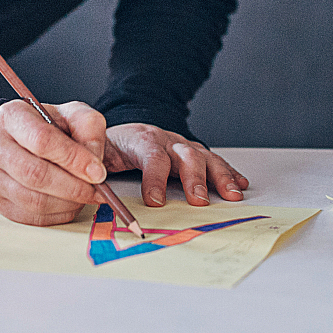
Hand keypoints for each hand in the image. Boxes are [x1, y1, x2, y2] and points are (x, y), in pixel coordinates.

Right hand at [0, 98, 108, 226]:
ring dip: (67, 203)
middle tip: (96, 189)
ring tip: (85, 195)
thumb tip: (93, 166)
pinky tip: (70, 203)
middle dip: (72, 186)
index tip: (97, 171)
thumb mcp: (76, 115)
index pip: (41, 140)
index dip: (73, 158)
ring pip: (33, 200)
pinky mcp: (0, 202)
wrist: (34, 141)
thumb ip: (90, 131)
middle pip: (34, 174)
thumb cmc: (54, 127)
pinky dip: (58, 215)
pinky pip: (31, 218)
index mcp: (12, 116)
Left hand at [104, 124, 247, 206]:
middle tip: (198, 201)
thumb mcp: (98, 152)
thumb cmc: (109, 146)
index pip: (151, 155)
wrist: (123, 130)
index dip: (154, 177)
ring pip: (204, 156)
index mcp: (140, 139)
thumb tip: (93, 186)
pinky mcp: (192, 153)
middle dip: (193, 178)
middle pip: (184, 154)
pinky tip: (240, 184)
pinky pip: (214, 160)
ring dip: (219, 176)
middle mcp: (165, 139)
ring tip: (231, 195)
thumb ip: (96, 166)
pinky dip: (228, 172)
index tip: (155, 201)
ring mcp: (181, 145)